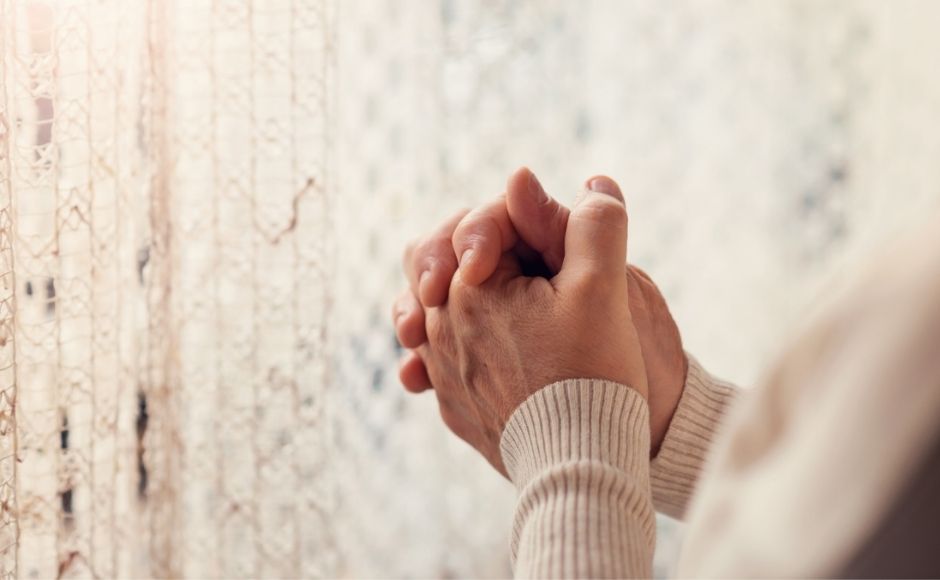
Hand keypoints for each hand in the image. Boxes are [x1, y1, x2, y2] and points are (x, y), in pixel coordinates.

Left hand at [417, 177, 646, 474]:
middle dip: (468, 251)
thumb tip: (592, 183)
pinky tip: (480, 355)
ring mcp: (442, 371)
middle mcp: (439, 328)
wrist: (581, 465)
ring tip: (485, 300)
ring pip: (428, 313)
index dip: (517, 221)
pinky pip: (437, 364)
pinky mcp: (455, 407)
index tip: (550, 247)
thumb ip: (595, 226)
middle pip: (431, 262)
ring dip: (454, 298)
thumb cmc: (593, 372)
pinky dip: (457, 347)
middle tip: (498, 259)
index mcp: (468, 288)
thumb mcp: (604, 287)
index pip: (476, 226)